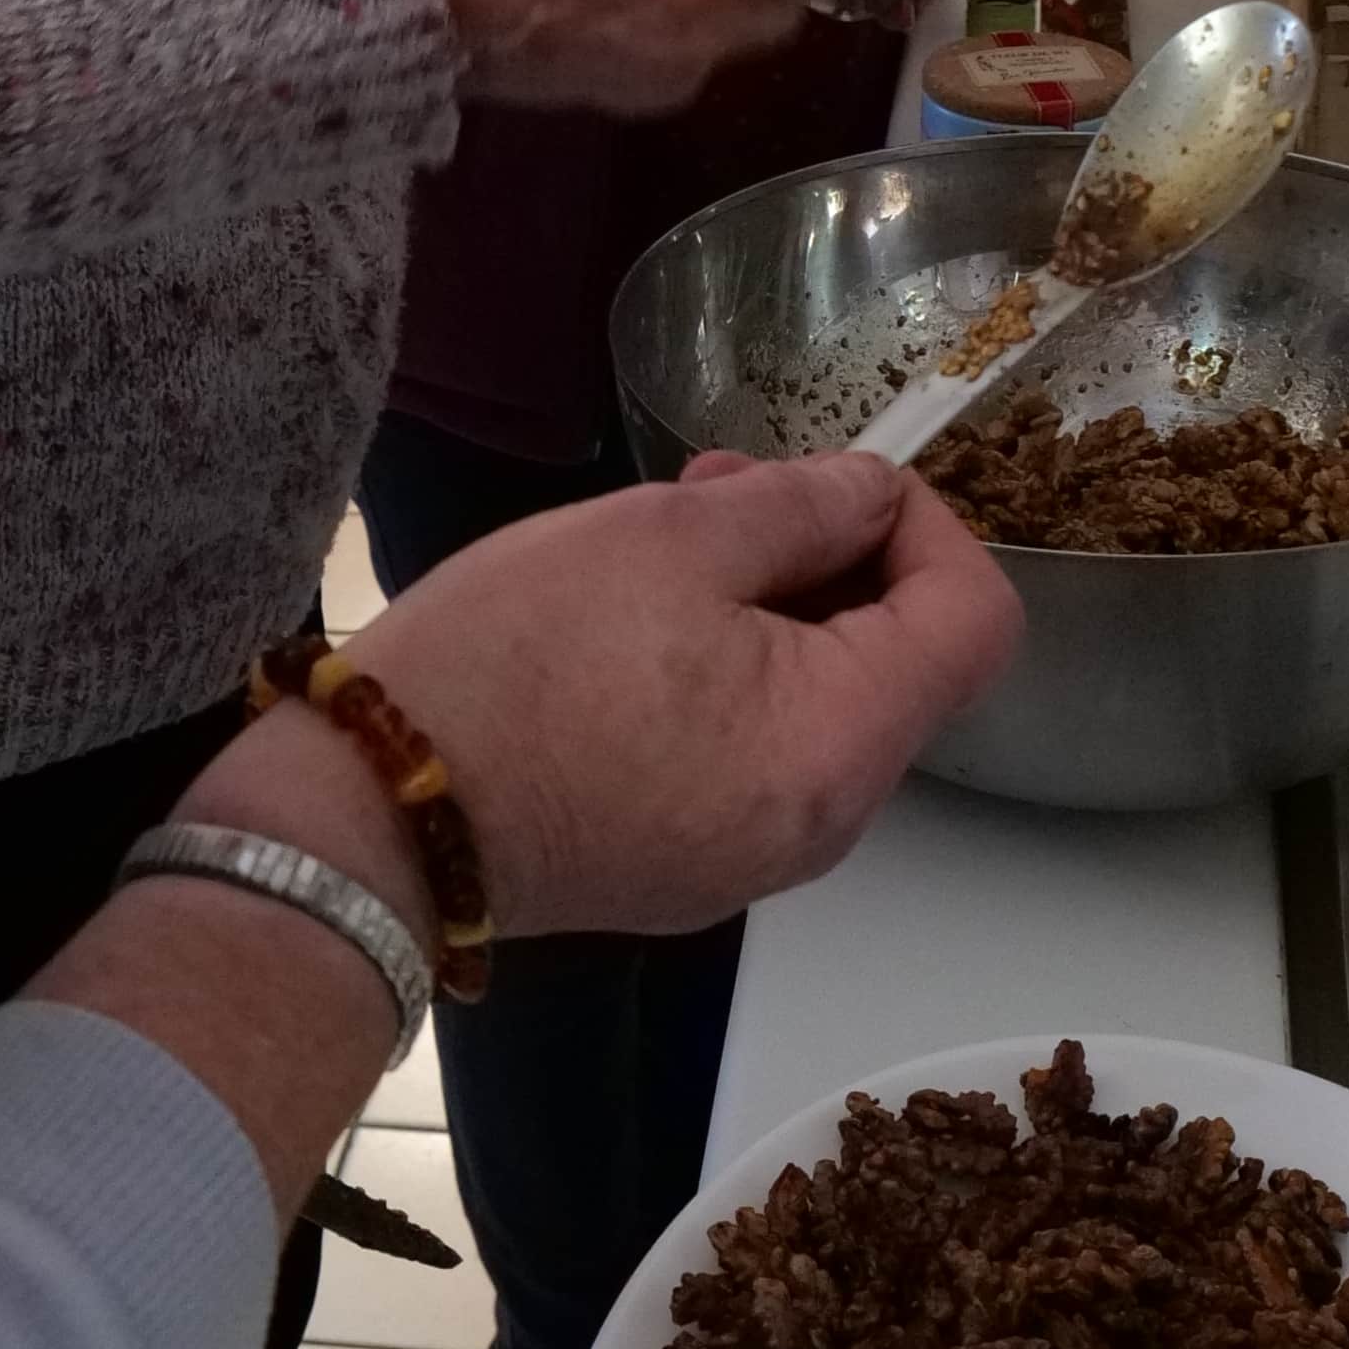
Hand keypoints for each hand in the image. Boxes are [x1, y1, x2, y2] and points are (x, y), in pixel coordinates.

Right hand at [193, 451, 1018, 941]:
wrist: (371, 822)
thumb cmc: (521, 661)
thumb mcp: (670, 536)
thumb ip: (803, 506)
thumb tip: (873, 496)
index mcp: (842, 743)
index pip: (976, 620)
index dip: (928, 524)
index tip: (832, 480)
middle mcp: (825, 823)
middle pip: (899, 666)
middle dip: (831, 556)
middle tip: (717, 487)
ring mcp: (753, 858)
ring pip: (817, 706)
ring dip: (770, 609)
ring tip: (657, 546)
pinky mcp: (684, 868)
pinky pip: (752, 755)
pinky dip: (725, 678)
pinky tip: (628, 629)